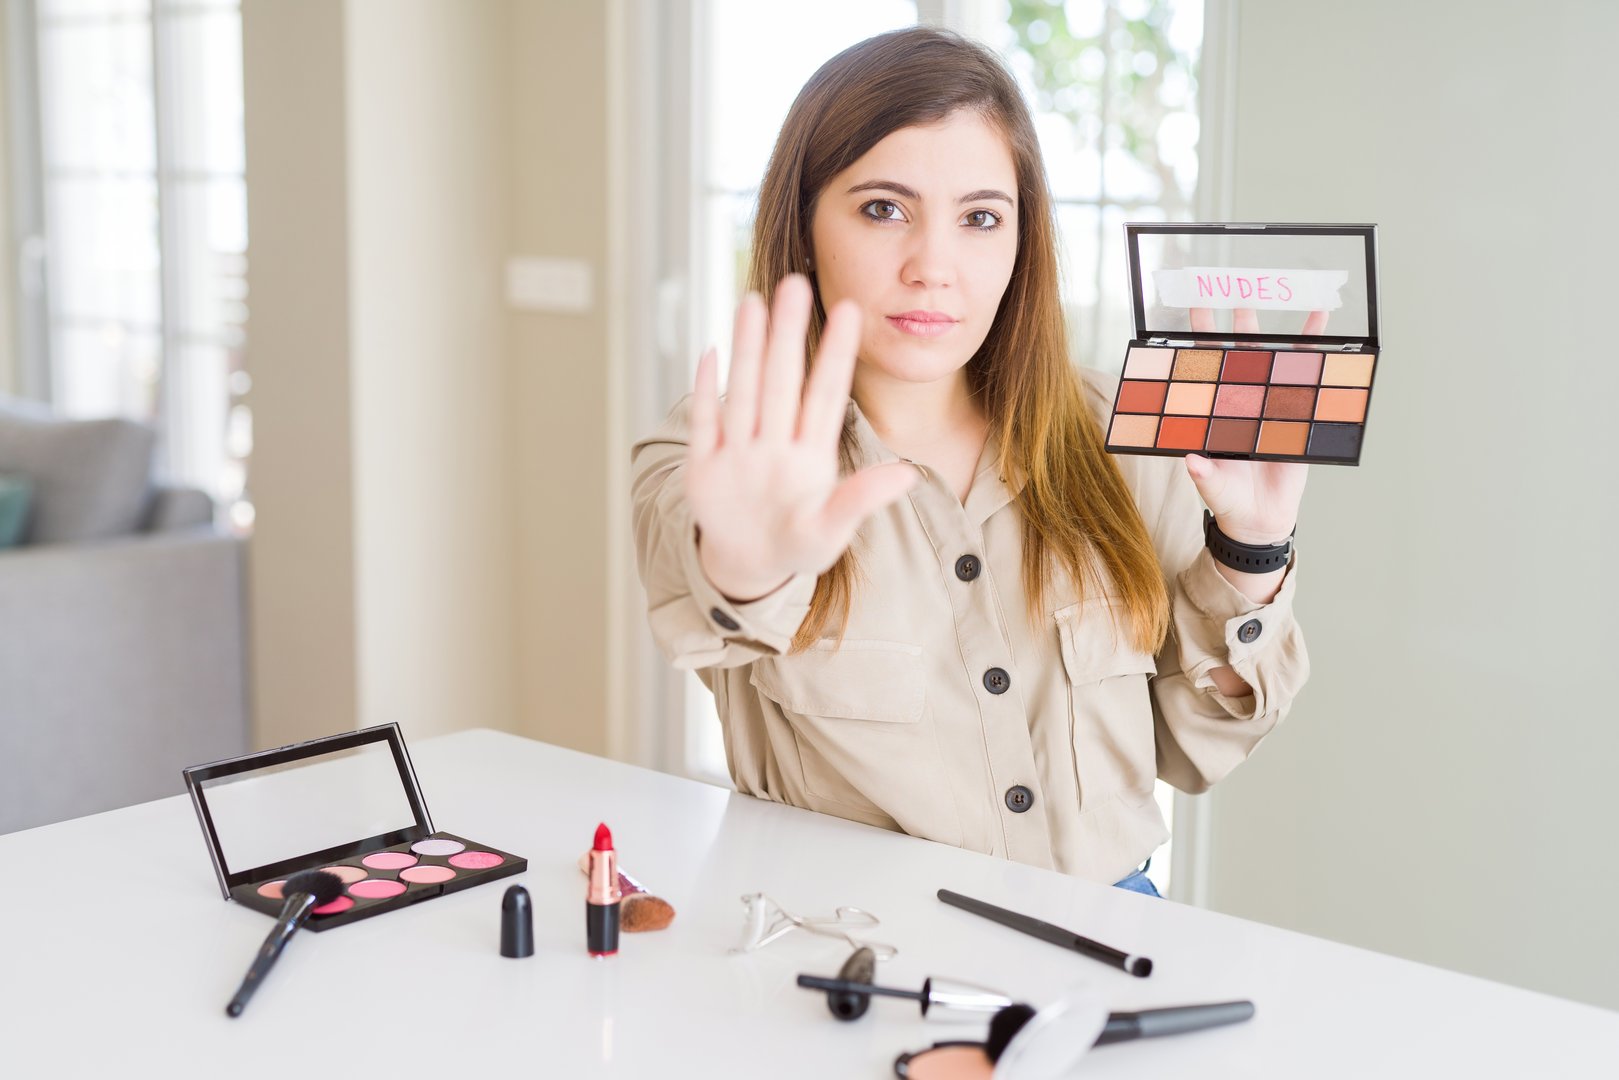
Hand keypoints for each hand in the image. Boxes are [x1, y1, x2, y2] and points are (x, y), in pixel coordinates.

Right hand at [685, 275, 919, 601]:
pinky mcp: (705, 466)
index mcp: (810, 454)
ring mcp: (739, 450)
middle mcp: (775, 442)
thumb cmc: (798, 544)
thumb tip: (909, 476)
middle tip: (796, 283)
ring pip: (744, 390)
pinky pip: (705, 424)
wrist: (751, 565)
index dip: (835, 354)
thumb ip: (861, 500)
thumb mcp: (831, 530)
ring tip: (753, 302)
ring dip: (747, 349)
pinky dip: (705, 393)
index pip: (824, 393)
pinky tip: (711, 352)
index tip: (850, 311)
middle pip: (781, 380)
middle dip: (787, 333)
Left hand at [1181, 306, 1329, 544]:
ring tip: (1260, 297)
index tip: (1187, 314)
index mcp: (1214, 414)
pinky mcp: (1294, 410)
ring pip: (1265, 360)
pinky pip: (1305, 375)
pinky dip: (1312, 348)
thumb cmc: (1230, 500)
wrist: (1261, 518)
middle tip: (1221, 290)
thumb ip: (1203, 474)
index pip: (1202, 373)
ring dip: (1265, 330)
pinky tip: (1318, 321)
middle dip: (1224, 324)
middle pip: (1231, 357)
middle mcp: (1237, 403)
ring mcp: (1265, 403)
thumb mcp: (1213, 487)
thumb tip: (1190, 460)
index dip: (1195, 345)